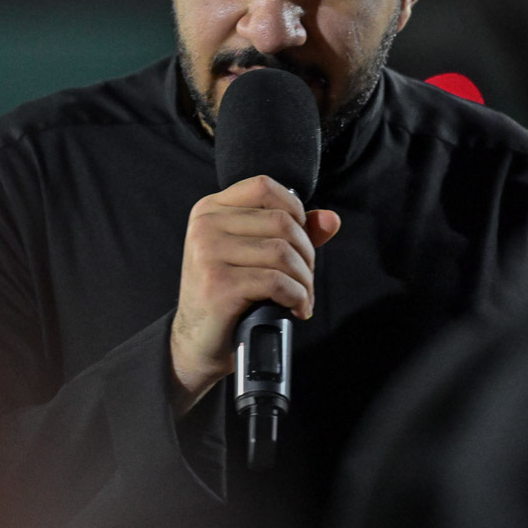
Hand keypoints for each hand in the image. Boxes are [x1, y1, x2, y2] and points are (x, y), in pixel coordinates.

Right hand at [169, 174, 340, 413]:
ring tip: (302, 297)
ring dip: (304, 280)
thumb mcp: (256, 256)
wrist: (197, 342)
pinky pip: (276, 281)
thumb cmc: (228, 295)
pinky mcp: (217, 283)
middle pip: (281, 222)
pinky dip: (296, 297)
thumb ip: (292, 233)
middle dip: (306, 254)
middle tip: (305, 280)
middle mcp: (205, 225)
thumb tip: (330, 219)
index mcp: (210, 209)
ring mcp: (208, 253)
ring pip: (282, 252)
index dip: (294, 209)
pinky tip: (296, 309)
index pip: (264, 186)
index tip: (300, 241)